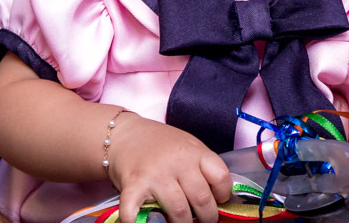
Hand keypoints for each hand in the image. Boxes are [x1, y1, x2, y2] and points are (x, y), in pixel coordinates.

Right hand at [107, 114, 232, 222]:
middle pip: (202, 199)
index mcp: (194, 152)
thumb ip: (201, 166)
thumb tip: (218, 196)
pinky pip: (136, 211)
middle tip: (204, 220)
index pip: (220, 177)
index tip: (219, 201)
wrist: (124, 134)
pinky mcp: (134, 186)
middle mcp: (177, 162)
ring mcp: (155, 175)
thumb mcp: (187, 145)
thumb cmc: (159, 143)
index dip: (224, 194)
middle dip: (207, 217)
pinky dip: (136, 222)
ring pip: (179, 211)